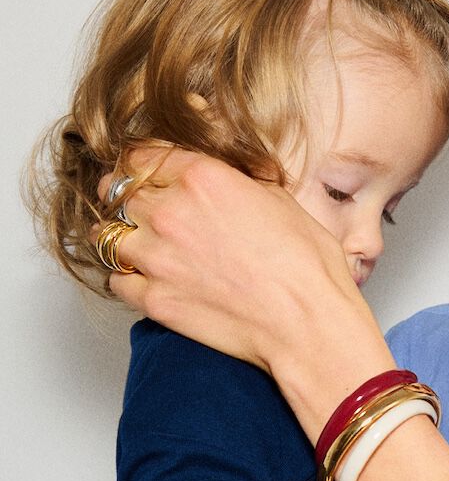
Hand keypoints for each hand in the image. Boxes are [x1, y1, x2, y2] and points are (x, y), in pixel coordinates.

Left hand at [103, 149, 395, 437]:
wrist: (307, 324)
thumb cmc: (309, 267)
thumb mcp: (283, 202)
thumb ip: (242, 182)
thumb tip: (234, 177)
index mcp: (203, 178)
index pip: (143, 156)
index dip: (144, 164)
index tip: (148, 174)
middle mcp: (171, 212)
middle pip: (119, 191)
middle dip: (129, 198)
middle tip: (142, 209)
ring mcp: (157, 258)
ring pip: (108, 236)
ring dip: (123, 238)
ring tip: (142, 247)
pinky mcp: (155, 300)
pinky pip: (117, 281)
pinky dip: (127, 279)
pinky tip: (148, 281)